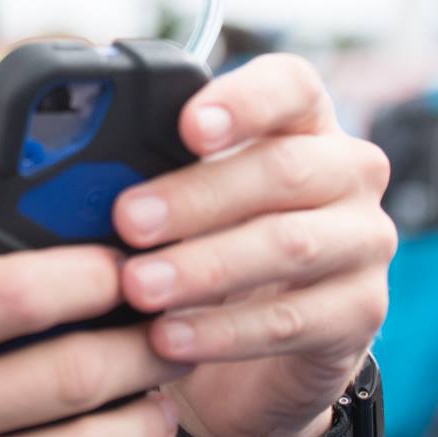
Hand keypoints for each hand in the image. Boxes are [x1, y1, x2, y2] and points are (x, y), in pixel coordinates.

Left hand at [111, 53, 393, 436]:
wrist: (252, 351)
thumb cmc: (208, 240)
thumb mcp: (179, 196)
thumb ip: (147, 171)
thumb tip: (74, 173)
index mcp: (301, 120)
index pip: (290, 85)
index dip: (242, 100)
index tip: (187, 126)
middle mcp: (346, 170)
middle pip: (282, 168)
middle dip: (196, 196)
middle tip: (128, 220)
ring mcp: (363, 240)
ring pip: (290, 244)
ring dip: (205, 266)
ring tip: (139, 286)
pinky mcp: (361, 311)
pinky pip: (293, 320)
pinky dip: (224, 331)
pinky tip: (170, 338)